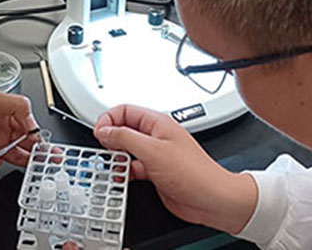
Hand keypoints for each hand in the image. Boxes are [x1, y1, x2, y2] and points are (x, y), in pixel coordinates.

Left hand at [0, 83, 39, 172]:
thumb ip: (18, 107)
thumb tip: (33, 122)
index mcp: (6, 113)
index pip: (30, 129)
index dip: (39, 138)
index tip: (46, 147)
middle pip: (25, 146)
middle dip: (37, 154)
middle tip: (48, 161)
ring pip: (10, 159)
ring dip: (18, 163)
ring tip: (24, 163)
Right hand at [93, 105, 257, 234]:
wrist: (212, 200)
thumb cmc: (194, 174)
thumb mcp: (153, 151)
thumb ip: (125, 138)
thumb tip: (105, 130)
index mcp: (157, 123)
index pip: (124, 110)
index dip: (108, 120)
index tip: (100, 134)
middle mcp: (156, 136)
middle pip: (123, 129)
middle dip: (110, 139)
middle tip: (106, 151)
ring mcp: (155, 154)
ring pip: (126, 149)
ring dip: (116, 157)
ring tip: (113, 165)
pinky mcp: (155, 172)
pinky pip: (133, 167)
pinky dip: (125, 172)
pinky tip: (123, 177)